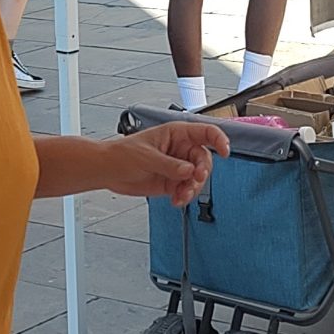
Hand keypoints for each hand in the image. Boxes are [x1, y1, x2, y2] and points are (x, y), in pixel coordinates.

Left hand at [102, 123, 228, 206]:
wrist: (108, 171)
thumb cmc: (122, 154)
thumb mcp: (146, 157)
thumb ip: (169, 165)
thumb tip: (188, 171)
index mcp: (176, 134)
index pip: (205, 132)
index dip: (219, 140)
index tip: (225, 151)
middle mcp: (180, 149)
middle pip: (204, 160)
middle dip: (201, 172)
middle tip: (194, 180)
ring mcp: (177, 166)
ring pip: (197, 178)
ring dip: (192, 188)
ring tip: (181, 195)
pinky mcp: (172, 182)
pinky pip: (186, 190)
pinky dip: (184, 196)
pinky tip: (176, 200)